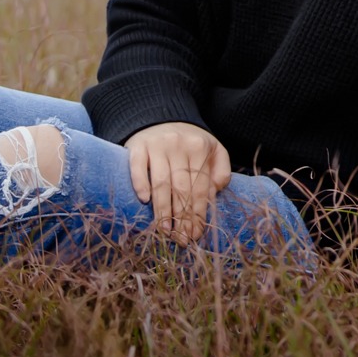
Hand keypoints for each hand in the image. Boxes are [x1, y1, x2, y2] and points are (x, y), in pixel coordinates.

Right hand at [124, 121, 230, 244]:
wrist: (161, 117)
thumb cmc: (189, 142)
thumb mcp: (213, 149)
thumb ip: (220, 170)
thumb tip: (214, 194)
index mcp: (199, 148)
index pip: (200, 187)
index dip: (198, 213)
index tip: (196, 234)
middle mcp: (179, 145)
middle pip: (181, 188)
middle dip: (182, 217)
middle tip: (181, 239)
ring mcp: (157, 145)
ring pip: (161, 182)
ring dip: (163, 209)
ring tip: (165, 231)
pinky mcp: (138, 146)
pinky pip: (137, 167)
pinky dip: (140, 183)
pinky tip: (144, 200)